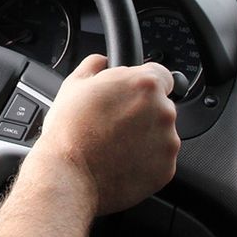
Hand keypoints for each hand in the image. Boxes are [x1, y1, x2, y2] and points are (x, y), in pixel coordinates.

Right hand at [30, 54, 179, 214]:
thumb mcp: (73, 85)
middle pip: (160, 105)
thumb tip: (100, 61)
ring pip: (161, 133)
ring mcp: (168, 142)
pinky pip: (159, 160)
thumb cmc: (69, 131)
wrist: (68, 174)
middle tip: (113, 123)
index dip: (141, 85)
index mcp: (144, 84)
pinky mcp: (166, 168)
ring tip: (113, 145)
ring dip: (144, 137)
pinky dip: (144, 161)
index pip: (161, 74)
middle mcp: (163, 111)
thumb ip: (94, 65)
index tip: (129, 95)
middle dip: (141, 113)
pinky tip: (120, 160)